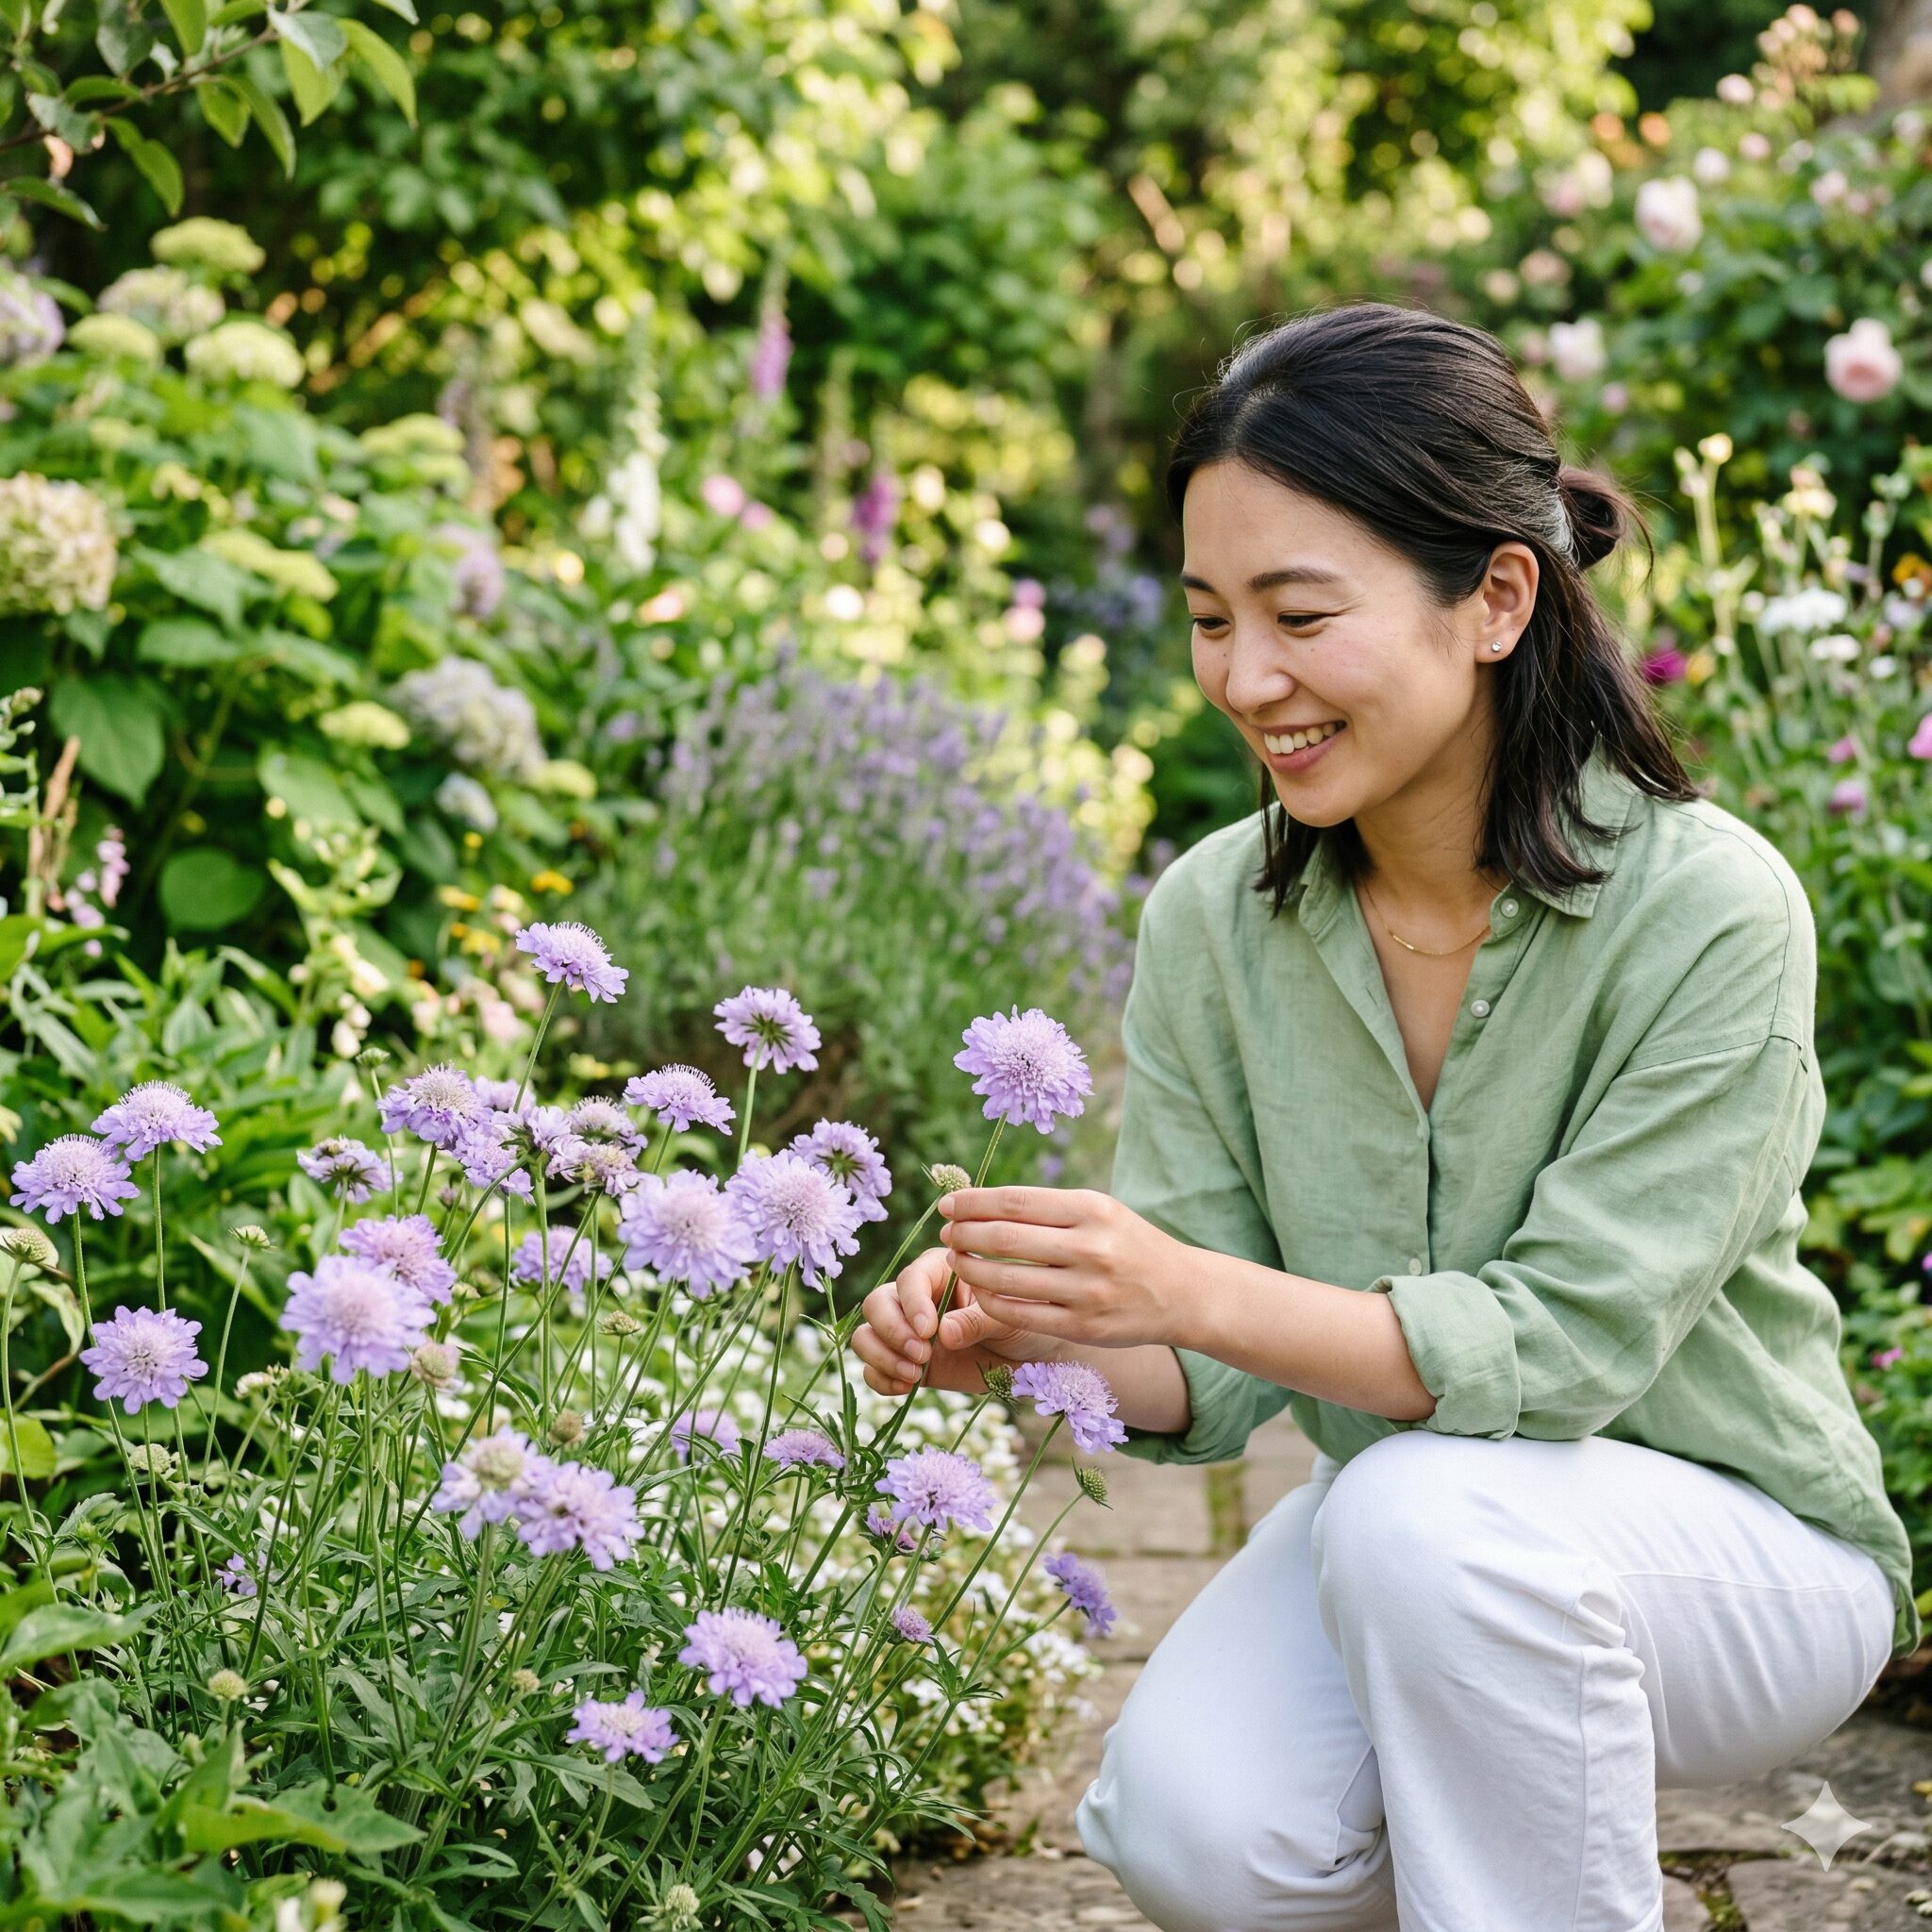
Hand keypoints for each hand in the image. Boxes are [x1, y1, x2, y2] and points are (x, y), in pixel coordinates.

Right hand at [851, 1245, 1057, 1397]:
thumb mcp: (1006, 1320)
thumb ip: (974, 1323)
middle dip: (893, 1332)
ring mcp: (906, 1330)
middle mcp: (916, 1298)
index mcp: (942, 1272)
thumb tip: (942, 1334)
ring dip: (882, 1356)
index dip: (912, 1305)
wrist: (1029, 1360)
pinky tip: (907, 1388)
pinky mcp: (904, 1361)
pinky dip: (880, 1378)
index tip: (928, 1332)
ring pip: (866, 1334)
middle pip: (877, 1303)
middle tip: (922, 1356)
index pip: (910, 1279)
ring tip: (914, 1375)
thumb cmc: (1023, 1324)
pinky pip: (871, 1367)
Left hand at [937, 1185, 1189, 1348]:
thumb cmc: (1128, 1244)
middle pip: (1005, 1238)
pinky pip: (1020, 1314)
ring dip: (970, 1269)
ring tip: (956, 1261)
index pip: (1015, 1202)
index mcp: (1092, 1209)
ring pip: (1006, 1279)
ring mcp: (1086, 1291)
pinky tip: (979, 1292)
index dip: (973, 1203)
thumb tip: (981, 1202)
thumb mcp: (1099, 1212)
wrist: (1183, 1293)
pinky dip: (991, 1302)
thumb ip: (1048, 1209)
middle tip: (947, 1233)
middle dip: (964, 1234)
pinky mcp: (1083, 1327)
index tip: (947, 1205)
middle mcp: (1091, 1248)